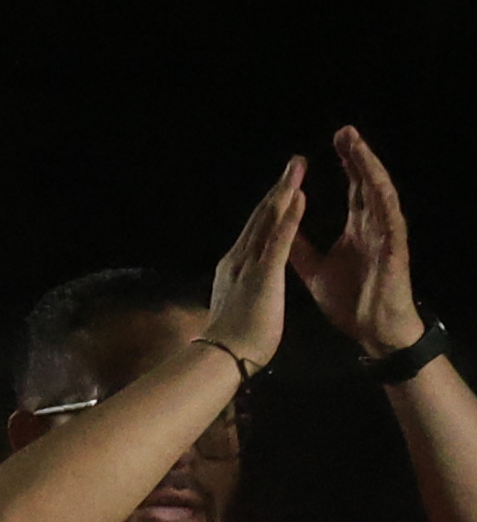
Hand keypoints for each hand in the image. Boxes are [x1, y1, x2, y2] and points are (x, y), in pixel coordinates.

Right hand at [199, 157, 303, 375]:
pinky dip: (288, 216)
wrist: (223, 358)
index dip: (271, 207)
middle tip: (294, 164)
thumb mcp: (240, 306)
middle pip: (261, 218)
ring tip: (298, 169)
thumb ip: (242, 289)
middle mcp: (239, 259)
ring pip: (268, 222)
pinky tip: (298, 196)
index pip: (256, 232)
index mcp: (235, 268)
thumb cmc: (233, 341)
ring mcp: (249, 264)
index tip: (284, 188)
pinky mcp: (263, 273)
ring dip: (284, 193)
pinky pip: (279, 239)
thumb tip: (241, 287)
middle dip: (279, 189)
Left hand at [297, 126, 422, 357]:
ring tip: (359, 147)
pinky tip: (377, 185)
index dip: (344, 166)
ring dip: (370, 170)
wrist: (371, 330)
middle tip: (345, 131)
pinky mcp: (394, 250)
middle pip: (366, 184)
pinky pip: (390, 221)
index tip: (334, 142)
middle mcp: (374, 226)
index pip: (352, 189)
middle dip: (357, 157)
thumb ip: (299, 246)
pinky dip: (383, 201)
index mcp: (358, 229)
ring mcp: (386, 236)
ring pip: (379, 194)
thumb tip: (281, 228)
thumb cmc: (350, 300)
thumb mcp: (314, 269)